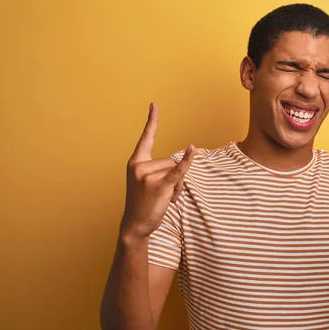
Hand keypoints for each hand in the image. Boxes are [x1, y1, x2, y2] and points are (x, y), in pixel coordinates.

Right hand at [119, 103, 194, 239]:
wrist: (135, 225)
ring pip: (176, 170)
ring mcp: (149, 176)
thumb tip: (182, 162)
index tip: (154, 104)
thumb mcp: (144, 181)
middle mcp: (140, 166)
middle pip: (170, 160)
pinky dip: (188, 161)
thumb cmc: (142, 202)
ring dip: (176, 185)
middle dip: (172, 176)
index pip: (146, 138)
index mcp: (135, 162)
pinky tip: (192, 148)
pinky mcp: (160, 185)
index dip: (152, 121)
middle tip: (160, 193)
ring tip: (163, 198)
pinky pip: (179, 170)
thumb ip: (158, 169)